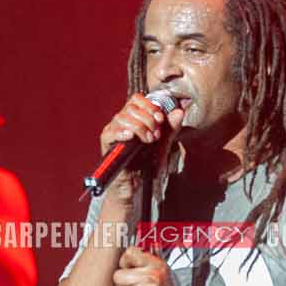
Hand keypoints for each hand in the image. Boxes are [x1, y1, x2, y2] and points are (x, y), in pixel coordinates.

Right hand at [96, 92, 186, 206]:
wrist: (137, 186)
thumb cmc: (147, 164)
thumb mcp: (163, 145)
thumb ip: (170, 129)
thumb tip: (179, 112)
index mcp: (134, 118)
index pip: (137, 99)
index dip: (150, 105)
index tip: (161, 119)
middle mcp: (122, 122)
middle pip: (130, 107)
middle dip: (147, 119)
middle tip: (156, 135)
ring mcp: (113, 132)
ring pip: (121, 118)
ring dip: (138, 127)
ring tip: (148, 141)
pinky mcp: (107, 145)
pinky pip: (109, 133)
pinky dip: (121, 132)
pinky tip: (131, 137)